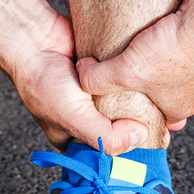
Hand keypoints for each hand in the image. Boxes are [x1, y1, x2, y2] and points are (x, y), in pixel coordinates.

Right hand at [9, 13, 148, 153]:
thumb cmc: (42, 81)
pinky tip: (141, 80)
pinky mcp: (104, 75)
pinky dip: (132, 81)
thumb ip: (107, 136)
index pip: (107, 155)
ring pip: (126, 105)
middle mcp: (86, 119)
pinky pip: (125, 83)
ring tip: (152, 100)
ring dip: (138, 102)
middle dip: (137, 126)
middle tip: (159, 123)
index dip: (128, 153)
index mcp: (74, 138)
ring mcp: (96, 96)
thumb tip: (141, 136)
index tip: (152, 147)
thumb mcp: (75, 119)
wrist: (34, 37)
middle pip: (121, 130)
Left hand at [76, 0, 193, 126]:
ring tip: (144, 48)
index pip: (153, 117)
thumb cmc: (176, 50)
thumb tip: (82, 76)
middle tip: (132, 69)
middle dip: (148, 82)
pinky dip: (177, 43)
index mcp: (180, 109)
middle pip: (164, 93)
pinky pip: (190, 49)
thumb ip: (98, 78)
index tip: (124, 95)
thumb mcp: (126, 70)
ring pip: (178, 71)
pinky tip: (164, 31)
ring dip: (162, 61)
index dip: (136, 107)